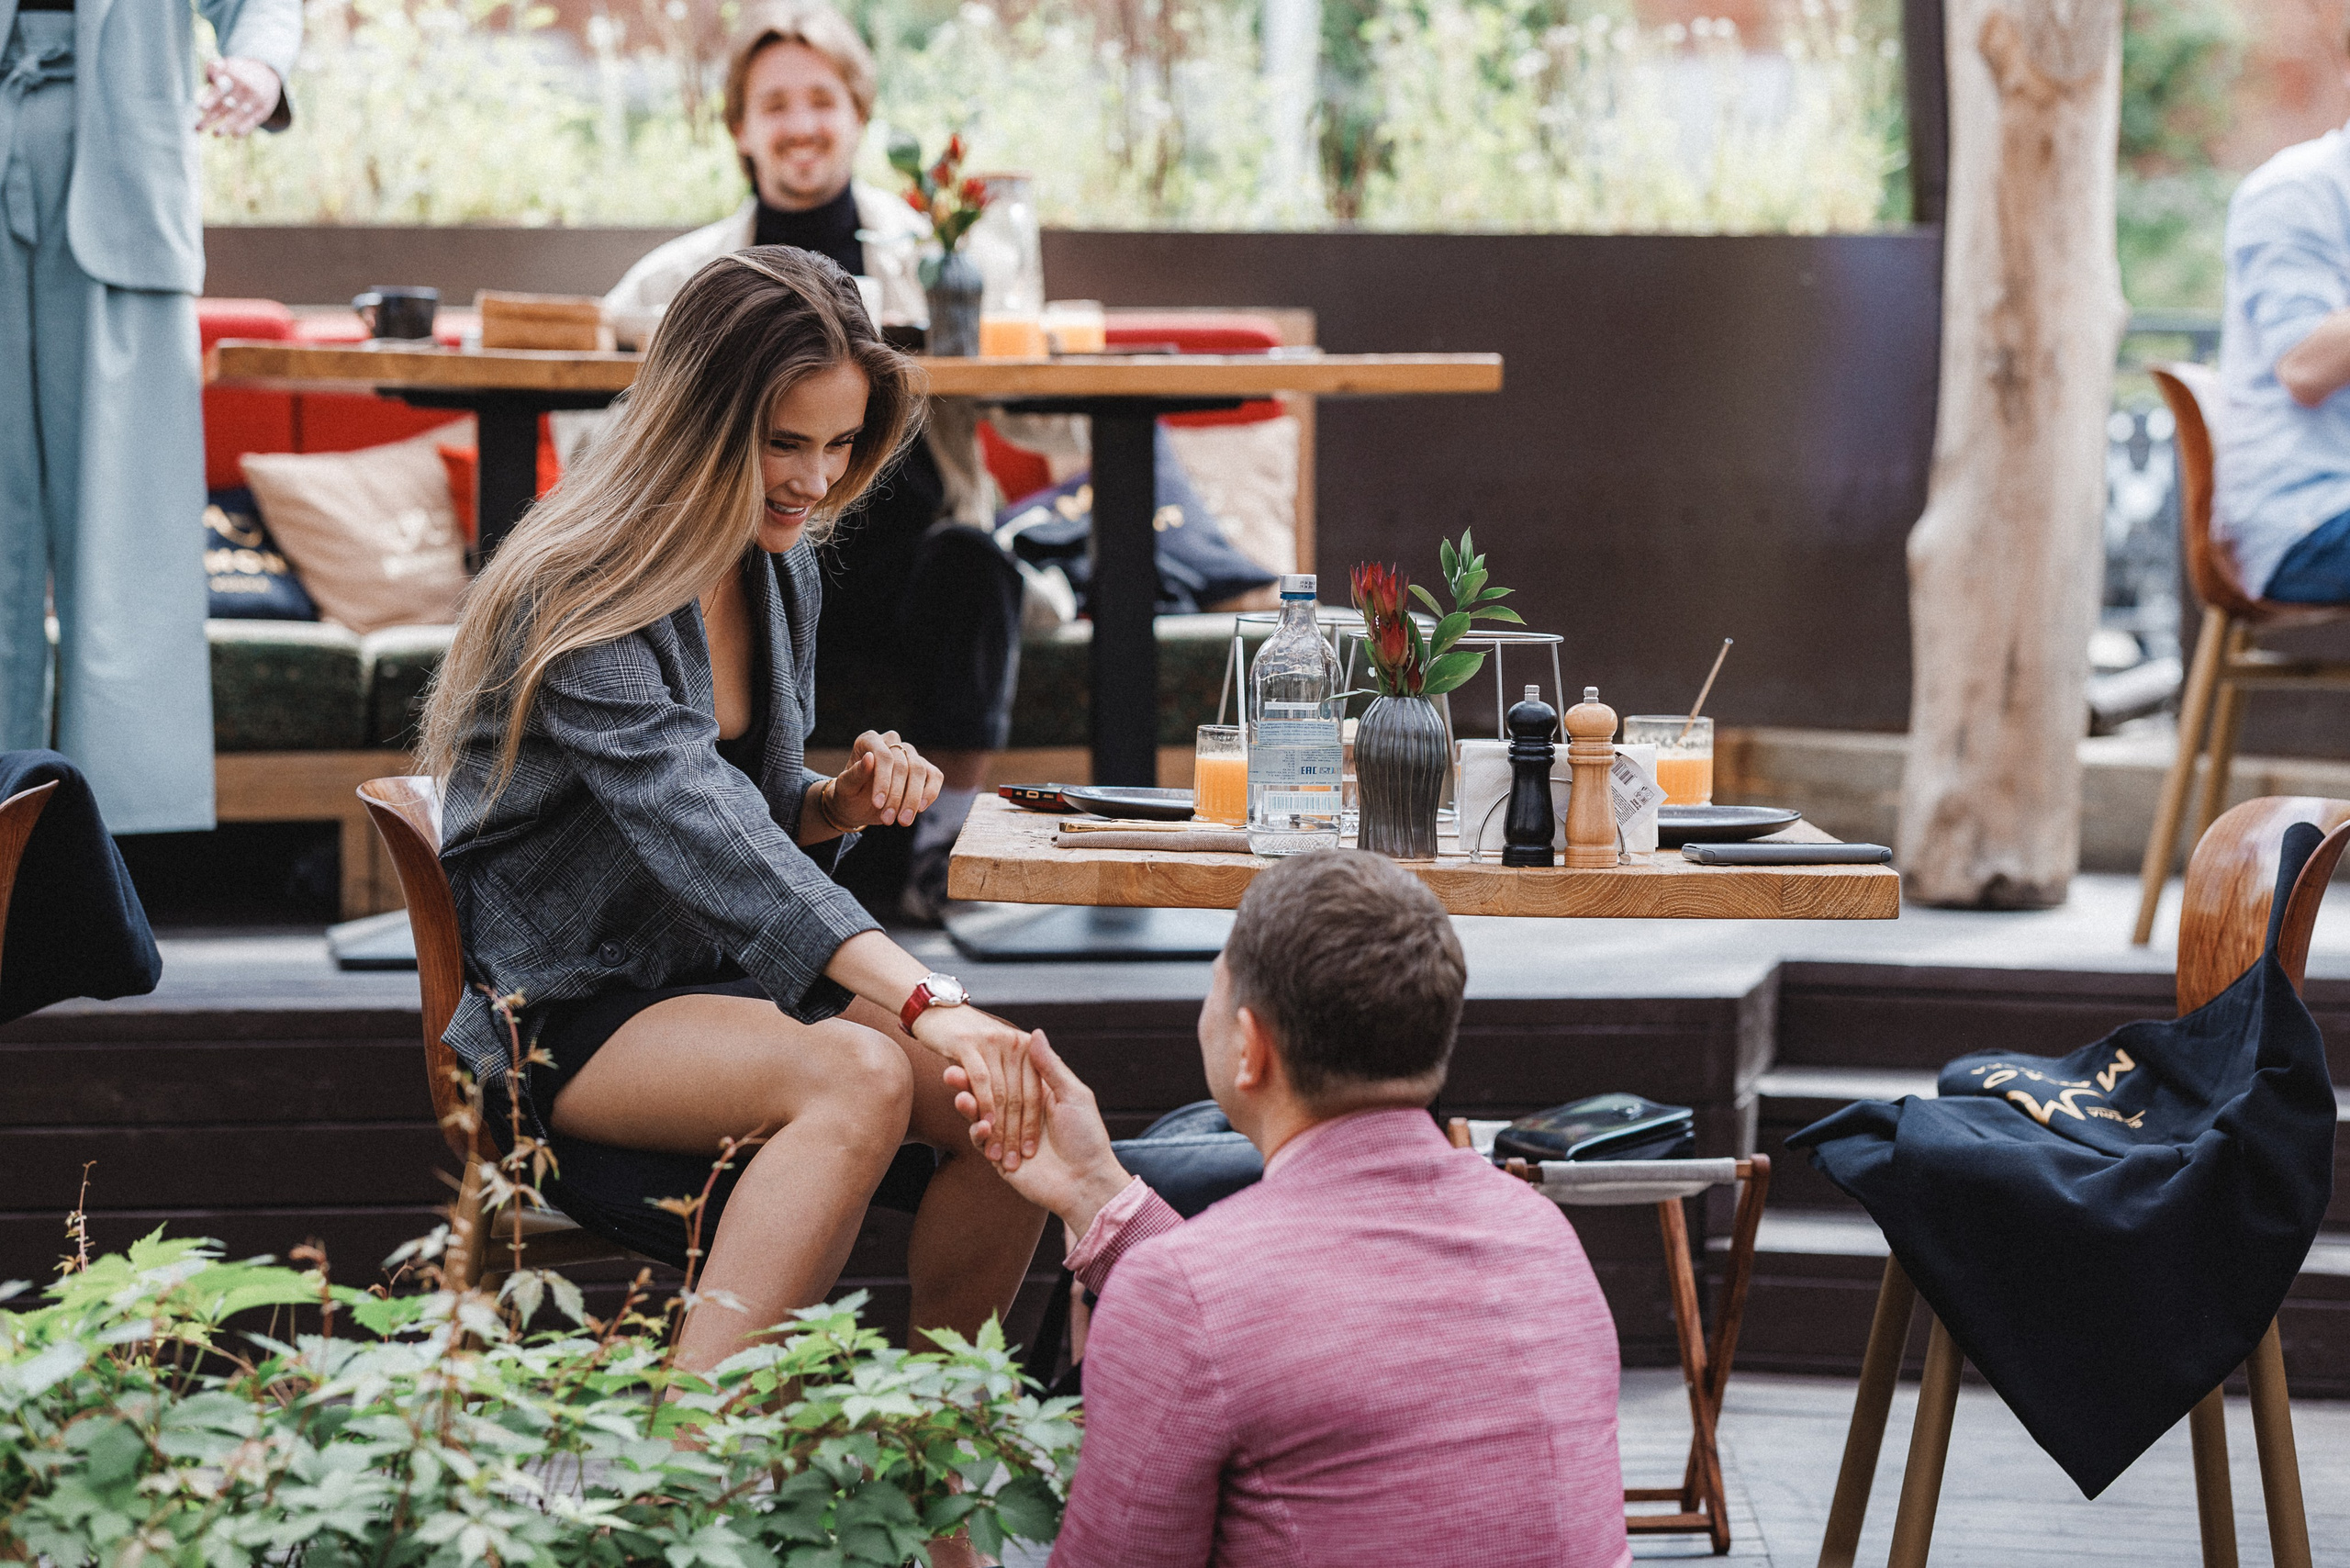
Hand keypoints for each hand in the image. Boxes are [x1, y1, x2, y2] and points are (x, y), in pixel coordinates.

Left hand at [195, 58, 281, 137]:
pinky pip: (253, 121)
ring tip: (215, 134)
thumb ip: (213, 69)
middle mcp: (246, 88)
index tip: (201, 108)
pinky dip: (244, 129)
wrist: (266, 72)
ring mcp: (256, 100)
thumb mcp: (226, 64)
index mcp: (234, 76)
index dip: (211, 98)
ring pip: (239, 115)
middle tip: (197, 128)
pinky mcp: (264, 109)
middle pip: (226, 105)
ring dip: (226, 126)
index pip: (220, 89)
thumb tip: (210, 79)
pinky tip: (235, 135)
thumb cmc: (237, 71)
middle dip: (211, 118)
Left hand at [827, 730, 942, 829]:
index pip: (883, 756)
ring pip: (920, 771)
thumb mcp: (845, 788)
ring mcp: (910, 753)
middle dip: (897, 796)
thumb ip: (855, 774)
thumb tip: (869, 758)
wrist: (859, 805)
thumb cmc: (849, 794)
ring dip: (913, 799)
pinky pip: (935, 776)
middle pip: (903, 765)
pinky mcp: (924, 767)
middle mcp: (891, 742)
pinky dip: (930, 793)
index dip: (883, 781)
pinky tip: (920, 809)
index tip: (877, 804)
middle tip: (887, 820)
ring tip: (902, 821)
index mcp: (869, 740)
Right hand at [909, 1004, 1041, 1170]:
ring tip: (997, 1156)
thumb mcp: (1008, 1046)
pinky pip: (981, 1083)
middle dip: (1016, 1134)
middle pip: (1019, 1098)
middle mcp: (1014, 1046)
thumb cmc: (975, 1043)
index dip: (1032, 1123)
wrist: (935, 1010)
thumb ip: (1046, 1064)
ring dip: (999, 1130)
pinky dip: (983, 1108)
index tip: (1029, 1151)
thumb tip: (1059, 1074)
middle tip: (1013, 1163)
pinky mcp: (968, 1046)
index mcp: (1027, 1051)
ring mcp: (991, 1045)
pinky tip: (982, 1129)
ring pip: (1001, 1096)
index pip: (1034, 1093)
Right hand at [950, 1030, 1130, 1234]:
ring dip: (968, 1106)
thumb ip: (1049, 1066)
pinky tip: (980, 1125)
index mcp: (1038, 1095)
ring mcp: (1009, 1136)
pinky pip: (982, 1142)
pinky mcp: (1000, 1158)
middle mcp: (1020, 1114)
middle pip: (989, 1094)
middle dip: (969, 1084)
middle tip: (951, 1072)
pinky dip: (978, 1132)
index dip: (991, 1064)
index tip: (971, 1049)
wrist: (1086, 1183)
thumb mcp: (1072, 1095)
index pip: (1008, 1075)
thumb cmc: (1086, 1136)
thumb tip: (1036, 1032)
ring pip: (981, 1116)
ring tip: (958, 1096)